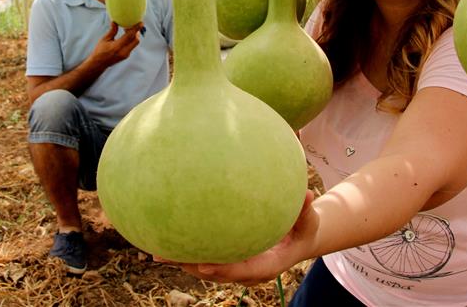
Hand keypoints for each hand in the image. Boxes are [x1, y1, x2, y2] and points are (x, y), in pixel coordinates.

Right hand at [90, 21, 142, 68]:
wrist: (99, 63)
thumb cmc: (100, 50)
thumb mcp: (104, 39)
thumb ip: (112, 31)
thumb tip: (115, 21)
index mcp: (117, 46)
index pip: (130, 36)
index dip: (136, 29)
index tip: (141, 23)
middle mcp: (123, 52)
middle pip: (136, 40)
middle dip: (136, 32)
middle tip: (131, 25)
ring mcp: (126, 55)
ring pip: (135, 43)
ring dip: (133, 36)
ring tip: (127, 30)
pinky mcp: (126, 56)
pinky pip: (132, 46)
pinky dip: (131, 40)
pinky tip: (126, 36)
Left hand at [167, 190, 317, 285]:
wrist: (297, 241)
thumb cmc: (303, 230)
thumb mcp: (309, 222)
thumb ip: (306, 211)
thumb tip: (308, 193)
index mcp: (265, 265)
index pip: (241, 270)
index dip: (222, 269)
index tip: (204, 264)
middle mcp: (245, 270)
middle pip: (214, 272)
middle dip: (191, 266)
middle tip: (168, 255)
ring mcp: (234, 265)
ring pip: (204, 266)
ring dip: (182, 260)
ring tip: (157, 250)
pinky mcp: (226, 257)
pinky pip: (204, 254)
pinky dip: (186, 248)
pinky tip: (165, 234)